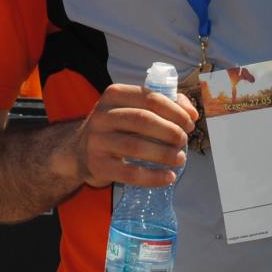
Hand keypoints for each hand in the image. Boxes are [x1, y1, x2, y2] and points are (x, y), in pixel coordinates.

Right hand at [70, 83, 197, 189]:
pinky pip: (130, 173)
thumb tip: (192, 114)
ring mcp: (97, 140)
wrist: (80, 151)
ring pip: (136, 146)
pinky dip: (153, 177)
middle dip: (170, 131)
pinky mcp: (98, 165)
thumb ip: (165, 104)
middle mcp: (102, 115)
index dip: (175, 111)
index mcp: (114, 95)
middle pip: (143, 120)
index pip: (149, 98)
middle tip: (184, 141)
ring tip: (180, 158)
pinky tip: (169, 177)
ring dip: (164, 154)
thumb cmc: (116, 127)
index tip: (190, 123)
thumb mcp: (133, 108)